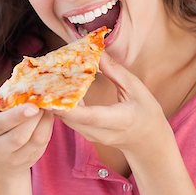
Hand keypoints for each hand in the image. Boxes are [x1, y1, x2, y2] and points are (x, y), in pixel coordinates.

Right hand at [0, 104, 53, 179]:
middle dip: (35, 117)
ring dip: (45, 120)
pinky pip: (43, 144)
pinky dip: (48, 127)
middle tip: (43, 100)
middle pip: (19, 136)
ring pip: (35, 141)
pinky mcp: (29, 161)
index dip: (17, 115)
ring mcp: (13, 160)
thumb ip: (3, 99)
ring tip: (47, 106)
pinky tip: (48, 116)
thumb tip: (22, 81)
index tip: (33, 106)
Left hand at [54, 52, 170, 154]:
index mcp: (118, 120)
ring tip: (49, 79)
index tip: (53, 93)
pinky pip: (69, 120)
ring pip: (66, 119)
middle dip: (55, 98)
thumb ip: (114, 71)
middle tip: (46, 75)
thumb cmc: (146, 112)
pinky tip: (60, 88)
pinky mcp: (86, 134)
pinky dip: (62, 105)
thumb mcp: (136, 88)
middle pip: (71, 118)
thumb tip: (97, 52)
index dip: (69, 106)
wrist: (149, 141)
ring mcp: (92, 136)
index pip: (90, 116)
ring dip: (57, 101)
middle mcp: (101, 132)